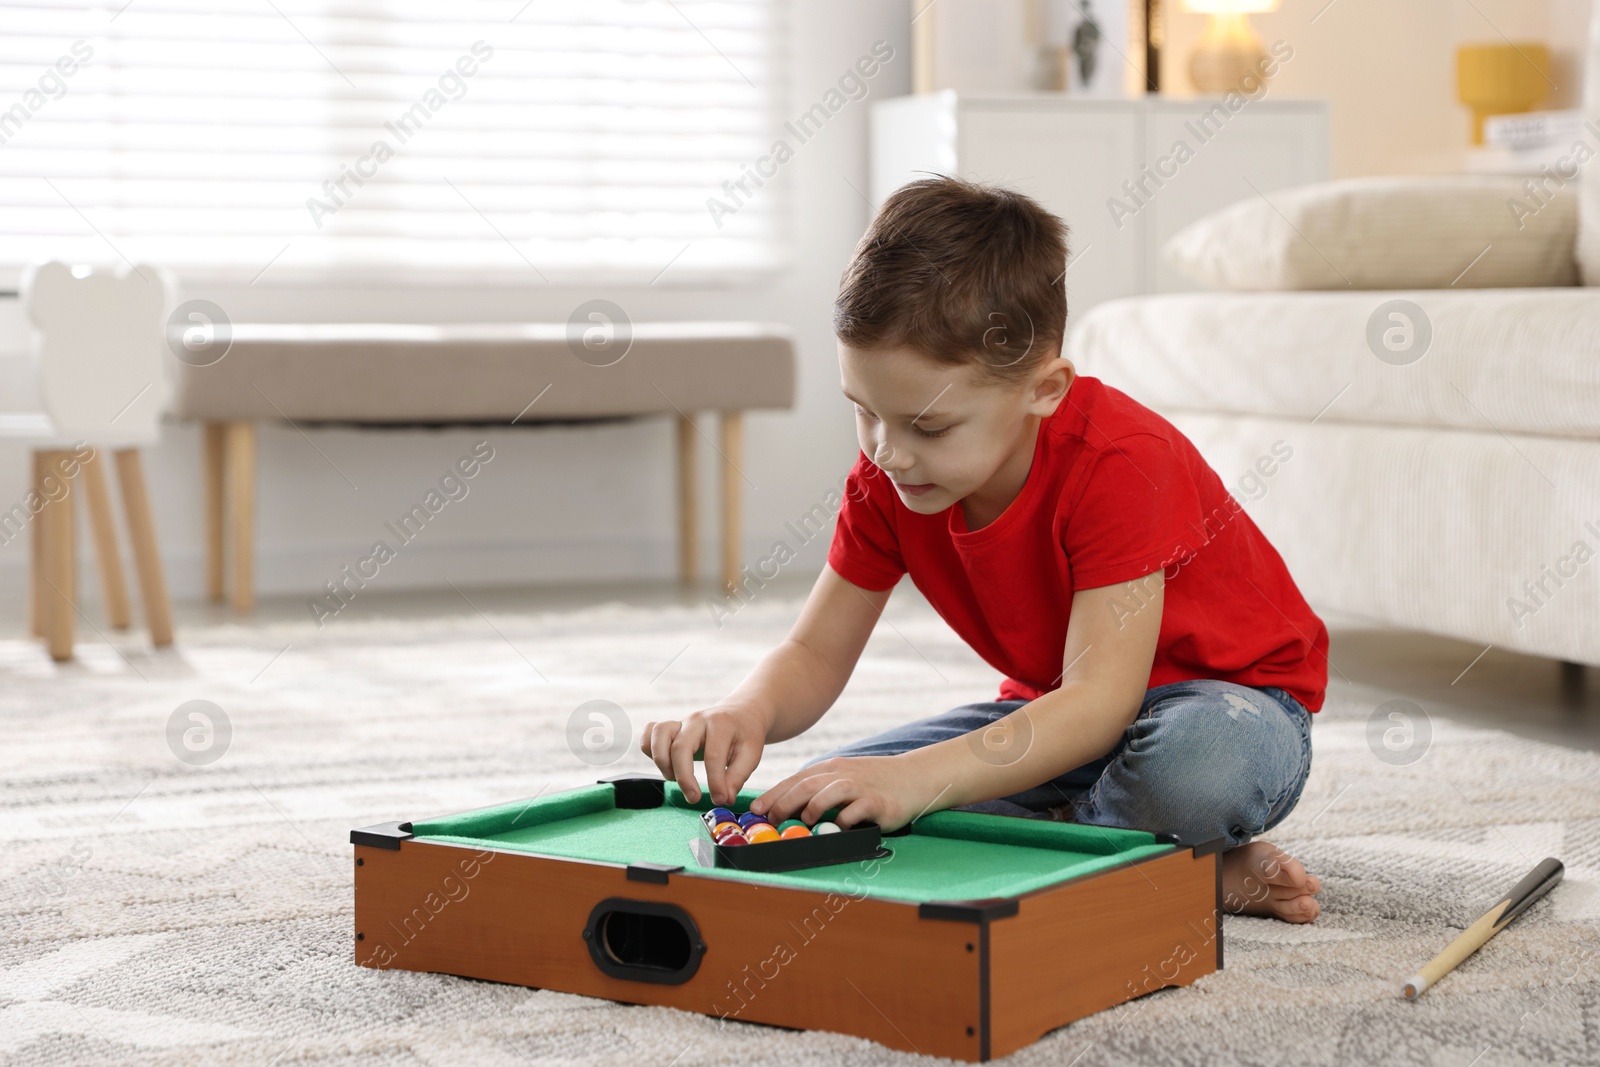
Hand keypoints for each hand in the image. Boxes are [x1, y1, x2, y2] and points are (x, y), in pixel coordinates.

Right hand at [640, 704, 769, 806]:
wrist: (740, 714)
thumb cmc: (745, 736)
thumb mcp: (752, 754)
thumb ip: (737, 777)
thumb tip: (723, 799)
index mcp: (721, 724)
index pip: (713, 756)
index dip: (715, 782)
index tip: (720, 799)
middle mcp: (697, 720)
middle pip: (679, 747)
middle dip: (684, 777)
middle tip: (694, 798)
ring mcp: (681, 722)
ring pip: (658, 736)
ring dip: (662, 762)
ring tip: (675, 778)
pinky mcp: (670, 728)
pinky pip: (648, 733)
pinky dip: (649, 750)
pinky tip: (665, 765)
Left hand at [748, 753, 942, 832]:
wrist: (913, 777)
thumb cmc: (872, 782)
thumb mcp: (842, 779)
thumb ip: (818, 790)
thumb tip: (785, 810)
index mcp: (829, 769)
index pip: (795, 780)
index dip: (773, 794)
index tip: (755, 810)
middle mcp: (842, 775)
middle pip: (807, 784)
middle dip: (785, 802)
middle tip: (772, 819)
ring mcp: (861, 787)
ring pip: (831, 792)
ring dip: (814, 807)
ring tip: (804, 821)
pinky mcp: (878, 802)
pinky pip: (858, 809)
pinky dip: (846, 818)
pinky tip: (838, 827)